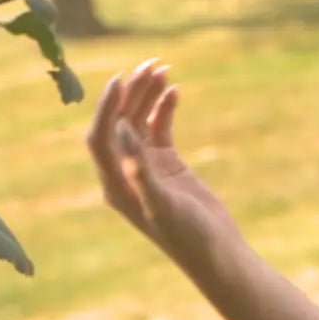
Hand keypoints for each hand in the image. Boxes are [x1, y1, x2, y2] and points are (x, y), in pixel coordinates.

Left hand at [87, 61, 241, 280]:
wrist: (218, 253)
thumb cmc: (189, 237)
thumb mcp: (163, 205)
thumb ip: (140, 169)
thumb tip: (121, 129)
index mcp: (116, 185)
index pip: (100, 138)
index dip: (106, 108)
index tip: (120, 79)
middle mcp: (126, 173)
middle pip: (119, 123)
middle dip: (131, 93)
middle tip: (150, 65)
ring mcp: (147, 167)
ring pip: (140, 121)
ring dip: (148, 95)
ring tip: (163, 70)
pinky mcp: (168, 164)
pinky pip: (160, 127)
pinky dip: (165, 108)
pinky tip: (176, 90)